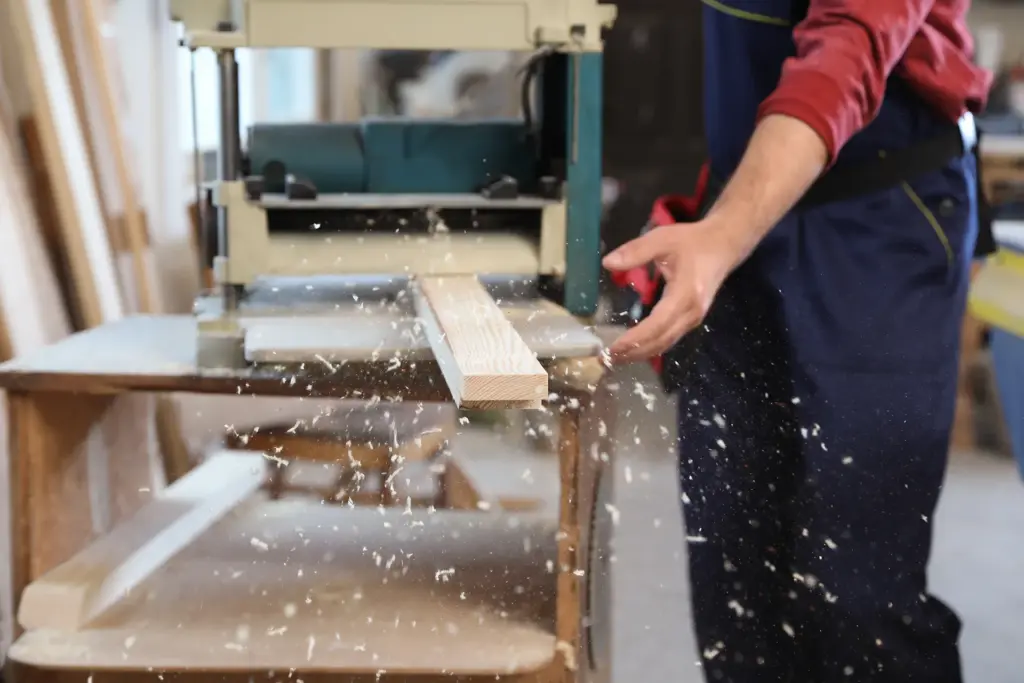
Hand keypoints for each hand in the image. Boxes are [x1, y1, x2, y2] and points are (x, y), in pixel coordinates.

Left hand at [602, 219, 742, 363]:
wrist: (724, 246)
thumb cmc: (692, 242)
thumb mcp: (662, 239)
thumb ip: (635, 251)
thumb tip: (608, 263)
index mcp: (685, 294)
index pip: (657, 324)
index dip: (635, 338)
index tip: (614, 347)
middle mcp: (691, 312)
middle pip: (660, 340)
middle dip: (634, 352)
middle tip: (607, 359)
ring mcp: (693, 318)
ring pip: (665, 343)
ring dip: (641, 353)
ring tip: (616, 358)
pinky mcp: (691, 319)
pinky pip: (669, 338)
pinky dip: (651, 346)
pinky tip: (634, 348)